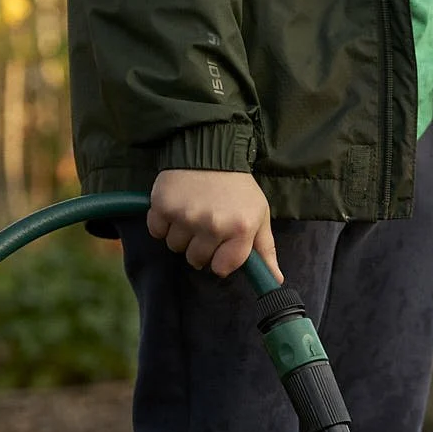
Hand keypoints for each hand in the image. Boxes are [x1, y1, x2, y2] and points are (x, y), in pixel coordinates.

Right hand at [148, 169, 280, 280]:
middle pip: (196, 259)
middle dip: (199, 247)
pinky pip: (157, 231)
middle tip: (204, 225)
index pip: (222, 268)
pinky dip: (162, 223)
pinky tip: (174, 208)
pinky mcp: (163, 206)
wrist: (210, 150)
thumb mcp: (259, 215)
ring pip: (175, 246)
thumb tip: (275, 281)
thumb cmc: (238, 187)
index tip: (220, 246)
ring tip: (190, 214)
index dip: (220, 259)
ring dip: (180, 235)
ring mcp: (187, 216)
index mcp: (240, 229)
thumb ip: (265, 249)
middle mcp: (213, 225)